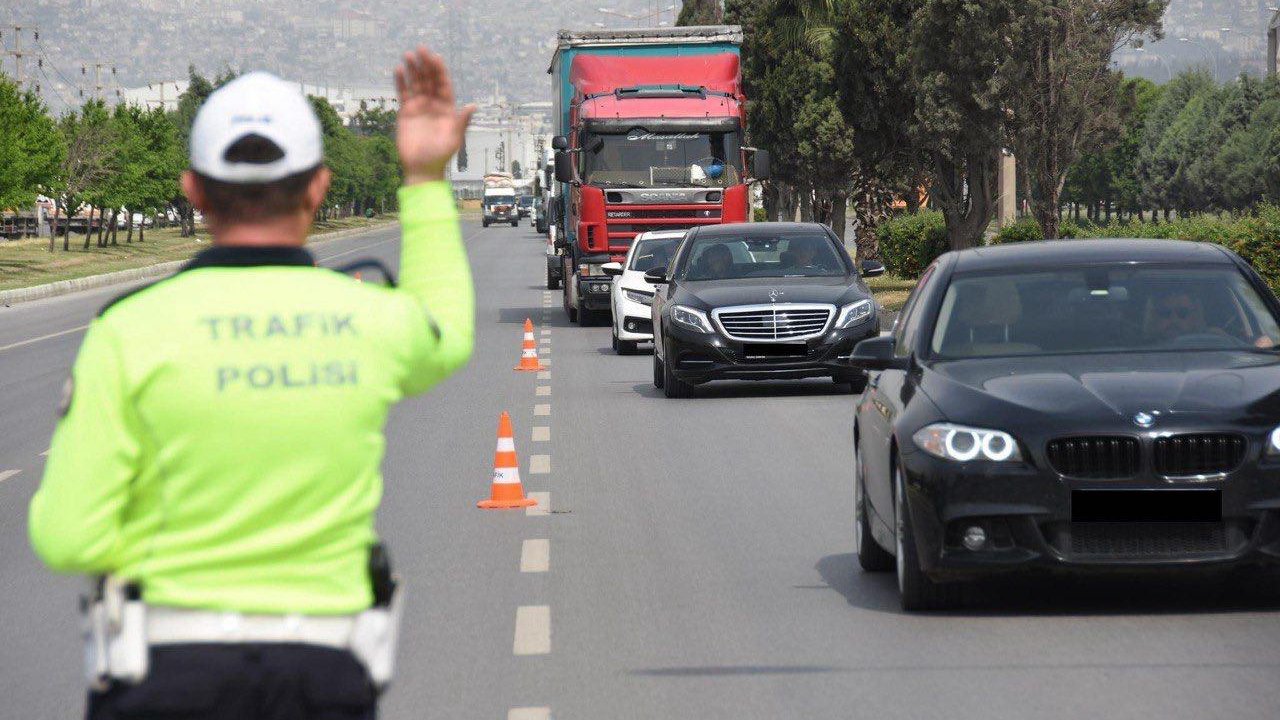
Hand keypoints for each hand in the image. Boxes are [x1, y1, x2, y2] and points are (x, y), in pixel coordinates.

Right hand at [394, 46, 475, 184]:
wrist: (422, 168)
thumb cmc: (441, 155)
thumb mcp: (454, 138)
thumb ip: (461, 121)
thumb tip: (472, 106)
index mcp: (448, 108)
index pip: (443, 84)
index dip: (439, 71)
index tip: (435, 57)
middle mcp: (434, 104)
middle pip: (429, 80)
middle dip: (425, 64)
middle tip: (420, 49)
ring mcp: (420, 107)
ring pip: (416, 83)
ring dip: (412, 69)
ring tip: (408, 55)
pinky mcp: (406, 112)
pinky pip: (403, 93)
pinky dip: (400, 82)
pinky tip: (398, 70)